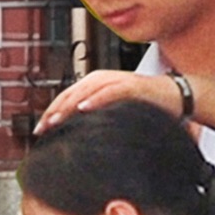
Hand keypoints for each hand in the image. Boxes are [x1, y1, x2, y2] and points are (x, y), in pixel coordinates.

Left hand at [36, 70, 181, 133]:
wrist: (175, 96)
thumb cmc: (144, 104)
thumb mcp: (113, 110)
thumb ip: (95, 116)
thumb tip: (74, 134)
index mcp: (95, 85)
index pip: (66, 98)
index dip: (51, 113)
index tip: (38, 131)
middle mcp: (102, 79)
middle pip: (71, 94)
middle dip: (54, 111)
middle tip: (41, 128)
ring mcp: (117, 80)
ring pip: (86, 91)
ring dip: (68, 105)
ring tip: (55, 120)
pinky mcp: (132, 85)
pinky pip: (110, 91)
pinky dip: (96, 98)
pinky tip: (84, 108)